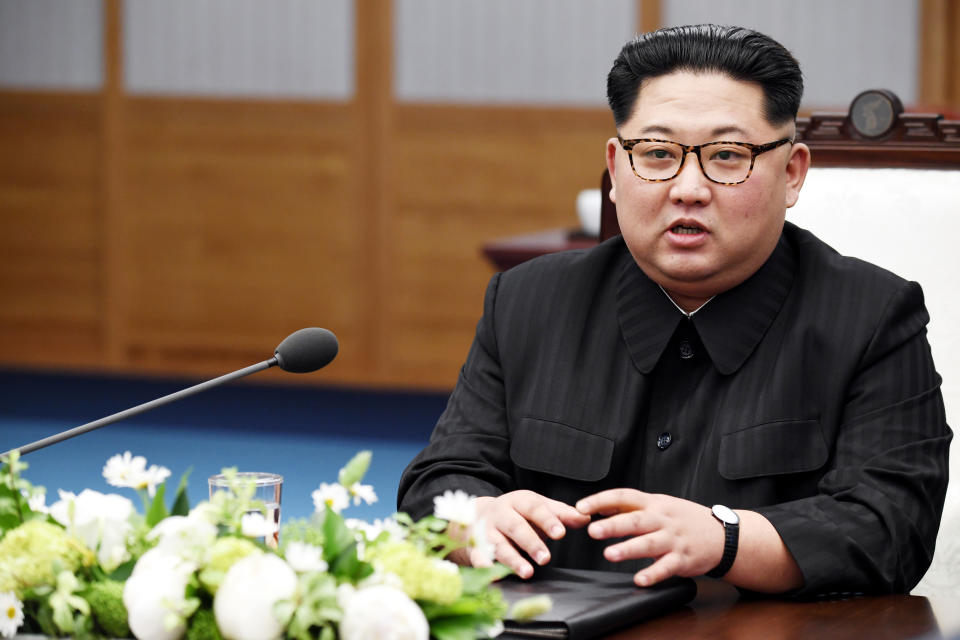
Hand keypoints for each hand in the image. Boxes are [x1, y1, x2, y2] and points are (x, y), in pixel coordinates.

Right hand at [450, 490, 589, 577]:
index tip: (560, 533)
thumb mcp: (536, 507)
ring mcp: (485, 531)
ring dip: (512, 559)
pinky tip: (493, 577)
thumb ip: (561, 513)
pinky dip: (484, 566)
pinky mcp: (475, 547)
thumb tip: (586, 517)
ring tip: (527, 573)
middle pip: (515, 527)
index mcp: (518, 501)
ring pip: (498, 545)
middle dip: (531, 542)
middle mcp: (500, 514)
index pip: (534, 508)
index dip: (547, 520)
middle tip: (546, 558)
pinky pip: (478, 557)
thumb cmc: (514, 513)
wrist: (474, 515)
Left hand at [576, 489, 722, 586]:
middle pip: (636, 520)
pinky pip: (667, 567)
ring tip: (609, 554)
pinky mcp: (683, 559)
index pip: (624, 496)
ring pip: (649, 543)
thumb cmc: (683, 519)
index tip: (582, 507)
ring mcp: (673, 539)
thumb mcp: (659, 505)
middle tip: (592, 530)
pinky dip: (653, 574)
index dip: (602, 500)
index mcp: (653, 504)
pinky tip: (639, 579)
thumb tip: (600, 507)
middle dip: (613, 525)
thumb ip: (632, 507)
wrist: (721, 534)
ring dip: (629, 549)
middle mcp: (662, 519)